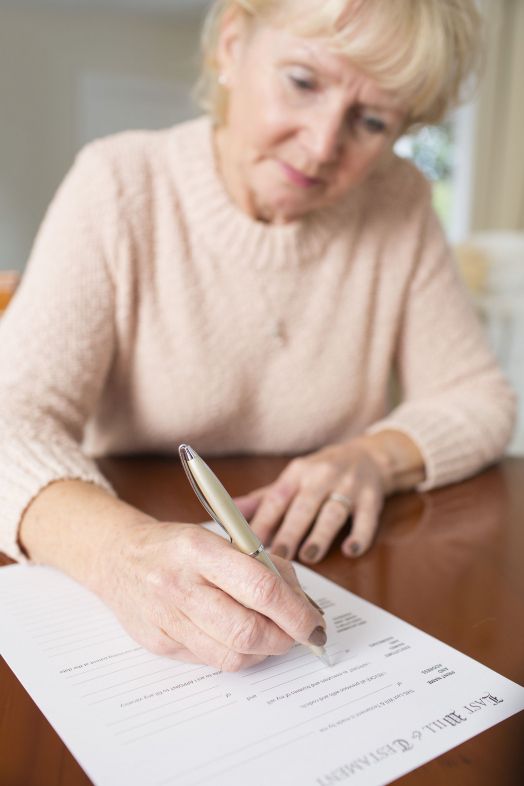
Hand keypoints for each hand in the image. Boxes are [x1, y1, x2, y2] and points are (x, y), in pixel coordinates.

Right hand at [97, 521, 325, 671]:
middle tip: (300, 633)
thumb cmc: (178, 545)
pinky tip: (242, 638)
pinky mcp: (160, 646)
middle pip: (248, 630)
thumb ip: (265, 565)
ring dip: (265, 651)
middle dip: (285, 638)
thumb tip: (305, 605)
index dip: (295, 611)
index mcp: (199, 549)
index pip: (260, 588)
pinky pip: (212, 661)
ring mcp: (166, 620)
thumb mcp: (221, 536)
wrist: (118, 558)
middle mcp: (179, 586)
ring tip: (273, 635)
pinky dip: (238, 654)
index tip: (314, 622)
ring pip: (233, 655)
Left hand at [235, 439, 389, 562]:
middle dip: (290, 531)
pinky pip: (367, 519)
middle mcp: (322, 477)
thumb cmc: (321, 473)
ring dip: (321, 535)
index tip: (250, 542)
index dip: (263, 520)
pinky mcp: (372, 499)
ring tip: (309, 556)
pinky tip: (350, 550)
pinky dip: (359, 535)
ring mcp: (349, 487)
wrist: (369, 457)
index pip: (277, 497)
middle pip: (304, 506)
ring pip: (333, 512)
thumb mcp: (291, 480)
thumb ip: (261, 499)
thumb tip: (224, 512)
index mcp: (297, 473)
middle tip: (278, 556)